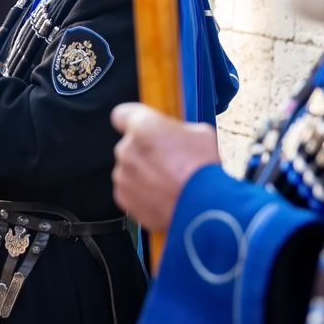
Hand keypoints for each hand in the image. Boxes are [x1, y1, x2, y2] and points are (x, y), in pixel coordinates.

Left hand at [112, 103, 220, 232]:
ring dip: (143, 172)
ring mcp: (122, 174)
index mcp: (143, 126)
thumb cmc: (202, 170)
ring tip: (167, 182)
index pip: (121, 114)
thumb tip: (174, 135)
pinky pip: (129, 189)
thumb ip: (177, 130)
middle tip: (168, 160)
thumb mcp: (200, 134)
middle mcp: (126, 149)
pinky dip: (141, 191)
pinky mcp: (122, 197)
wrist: (201, 209)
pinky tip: (161, 195)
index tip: (142, 126)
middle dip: (144, 150)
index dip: (131, 120)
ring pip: (129, 168)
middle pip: (129, 144)